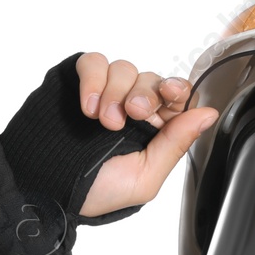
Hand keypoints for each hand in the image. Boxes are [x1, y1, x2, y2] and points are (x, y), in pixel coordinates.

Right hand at [75, 52, 217, 216]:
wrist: (45, 190)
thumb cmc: (94, 192)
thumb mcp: (144, 178)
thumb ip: (175, 144)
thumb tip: (208, 115)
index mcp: (152, 131)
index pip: (173, 97)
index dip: (176, 89)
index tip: (171, 93)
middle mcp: (129, 108)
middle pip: (150, 78)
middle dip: (144, 94)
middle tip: (131, 115)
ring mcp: (103, 93)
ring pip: (123, 68)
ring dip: (116, 92)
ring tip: (103, 121)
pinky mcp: (77, 82)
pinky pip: (93, 62)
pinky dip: (93, 79)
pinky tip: (88, 106)